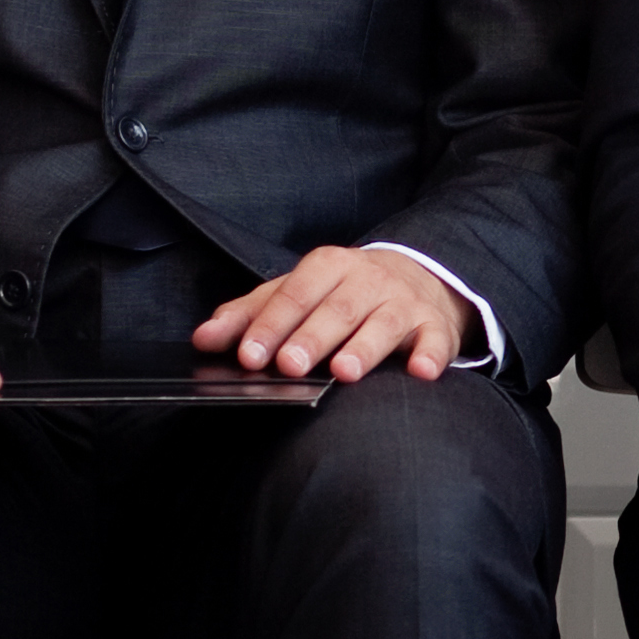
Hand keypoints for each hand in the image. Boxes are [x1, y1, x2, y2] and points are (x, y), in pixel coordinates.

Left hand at [197, 245, 471, 382]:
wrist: (417, 277)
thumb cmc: (343, 292)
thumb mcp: (297, 292)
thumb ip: (251, 313)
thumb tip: (203, 338)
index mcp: (329, 266)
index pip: (296, 293)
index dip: (271, 323)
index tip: (249, 355)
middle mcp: (369, 279)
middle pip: (338, 308)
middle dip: (312, 336)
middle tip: (289, 365)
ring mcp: (404, 302)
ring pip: (385, 322)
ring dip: (365, 346)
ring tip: (345, 371)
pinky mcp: (435, 327)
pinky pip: (435, 341)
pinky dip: (431, 355)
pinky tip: (420, 372)